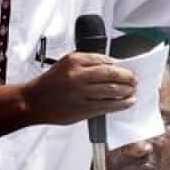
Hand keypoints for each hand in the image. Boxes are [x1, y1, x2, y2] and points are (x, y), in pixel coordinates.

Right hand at [23, 52, 137, 125]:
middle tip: (135, 79)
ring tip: (133, 90)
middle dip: (127, 77)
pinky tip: (127, 102)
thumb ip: (87, 63)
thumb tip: (111, 65)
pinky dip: (121, 104)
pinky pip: (108, 106)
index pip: (105, 60)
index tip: (126, 68)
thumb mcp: (66, 64)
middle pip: (112, 74)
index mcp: (75, 61)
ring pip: (112, 91)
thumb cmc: (50, 83)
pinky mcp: (84, 109)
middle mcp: (79, 76)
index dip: (119, 65)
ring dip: (127, 91)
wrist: (34, 101)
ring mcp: (82, 94)